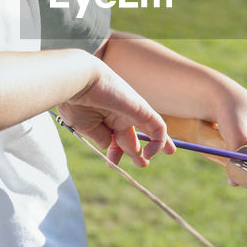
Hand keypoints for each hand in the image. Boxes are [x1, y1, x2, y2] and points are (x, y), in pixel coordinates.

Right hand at [57, 59, 171, 166]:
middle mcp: (119, 115)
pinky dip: (159, 141)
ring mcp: (132, 111)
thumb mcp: (86, 127)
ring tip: (168, 152)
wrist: (80, 82)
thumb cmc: (77, 103)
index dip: (115, 152)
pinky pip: (158, 127)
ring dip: (158, 143)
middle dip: (136, 151)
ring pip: (151, 128)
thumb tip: (110, 145)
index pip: (115, 138)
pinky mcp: (142, 109)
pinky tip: (151, 153)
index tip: (111, 163)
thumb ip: (101, 138)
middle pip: (132, 135)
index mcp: (104, 119)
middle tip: (143, 164)